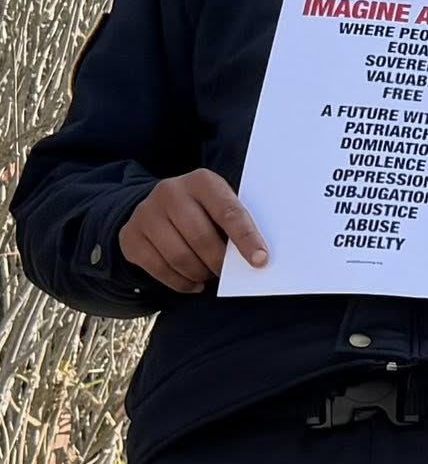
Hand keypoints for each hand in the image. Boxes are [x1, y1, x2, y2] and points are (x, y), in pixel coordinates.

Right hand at [118, 168, 268, 292]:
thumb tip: (257, 257)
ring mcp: (146, 214)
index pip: (229, 212)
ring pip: (179, 257)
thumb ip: (234, 223)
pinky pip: (158, 269)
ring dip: (200, 273)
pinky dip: (181, 282)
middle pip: (201, 238)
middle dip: (219, 262)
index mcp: (202, 181)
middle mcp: (170, 192)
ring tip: (210, 274)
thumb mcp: (219, 203)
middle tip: (228, 272)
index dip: (246, 239)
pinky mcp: (130, 236)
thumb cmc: (203, 209)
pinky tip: (194, 282)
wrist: (158, 205)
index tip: (260, 260)